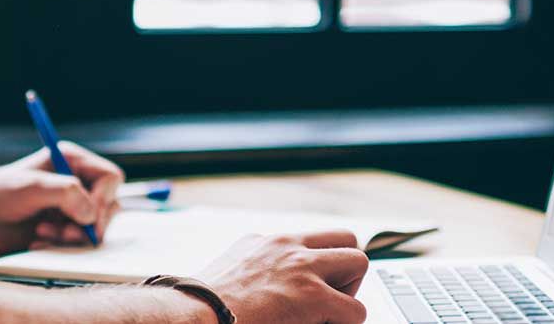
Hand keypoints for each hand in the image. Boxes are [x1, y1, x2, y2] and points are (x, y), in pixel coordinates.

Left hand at [0, 141, 124, 253]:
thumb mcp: (32, 187)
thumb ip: (67, 194)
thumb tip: (92, 215)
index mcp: (72, 160)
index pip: (110, 177)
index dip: (104, 198)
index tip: (88, 216)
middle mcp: (76, 181)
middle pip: (109, 204)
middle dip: (88, 223)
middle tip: (65, 233)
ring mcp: (71, 206)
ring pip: (96, 226)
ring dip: (73, 236)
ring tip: (44, 234)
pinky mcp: (64, 227)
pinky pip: (80, 241)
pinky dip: (63, 245)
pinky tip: (39, 241)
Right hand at [196, 231, 369, 323]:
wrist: (195, 315)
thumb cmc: (204, 304)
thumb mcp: (232, 271)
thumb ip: (257, 268)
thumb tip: (268, 289)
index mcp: (266, 241)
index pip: (312, 239)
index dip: (322, 263)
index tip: (314, 285)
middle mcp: (286, 245)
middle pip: (345, 238)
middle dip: (344, 269)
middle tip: (330, 297)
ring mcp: (301, 267)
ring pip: (359, 262)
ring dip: (350, 291)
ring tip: (330, 313)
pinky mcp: (312, 295)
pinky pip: (355, 309)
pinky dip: (345, 322)